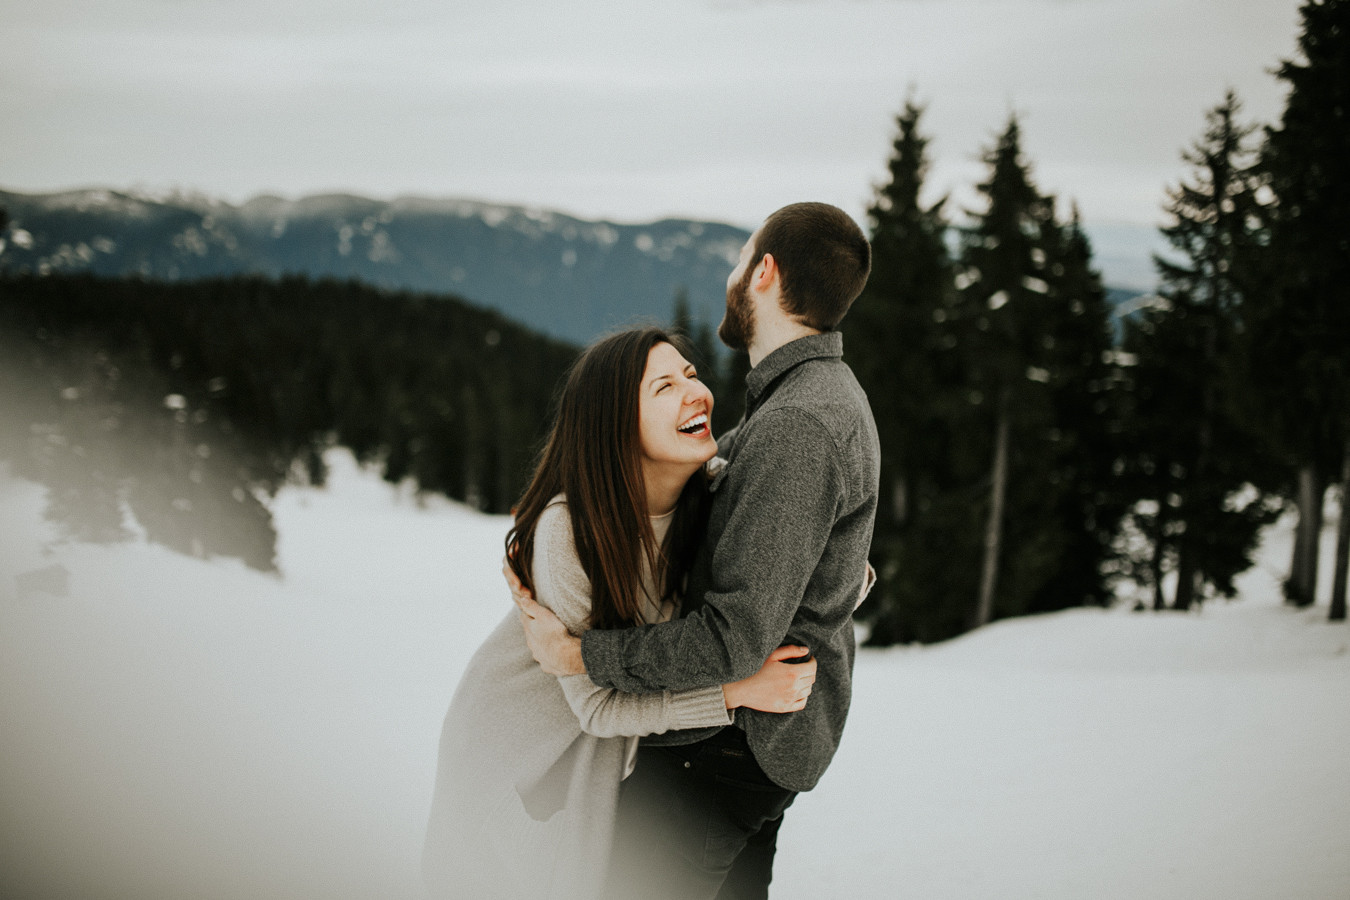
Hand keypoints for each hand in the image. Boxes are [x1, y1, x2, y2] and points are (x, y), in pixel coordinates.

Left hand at [503, 557, 585, 675]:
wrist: (566, 656)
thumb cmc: (556, 633)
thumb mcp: (544, 615)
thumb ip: (532, 607)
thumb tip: (522, 600)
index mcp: (529, 630)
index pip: (524, 618)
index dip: (528, 613)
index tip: (532, 610)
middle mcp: (531, 644)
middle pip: (530, 634)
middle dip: (535, 629)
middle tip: (544, 625)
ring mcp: (538, 656)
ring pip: (537, 648)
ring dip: (542, 643)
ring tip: (551, 640)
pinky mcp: (546, 665)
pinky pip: (546, 660)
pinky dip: (549, 656)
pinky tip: (556, 654)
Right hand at [722, 645, 815, 713]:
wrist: (741, 689)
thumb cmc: (755, 669)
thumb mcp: (772, 655)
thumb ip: (790, 650)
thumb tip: (806, 651)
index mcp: (792, 673)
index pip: (812, 668)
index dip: (813, 661)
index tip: (809, 659)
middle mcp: (793, 687)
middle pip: (811, 679)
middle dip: (810, 671)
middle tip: (803, 667)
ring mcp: (790, 699)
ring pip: (808, 691)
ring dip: (807, 683)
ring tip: (799, 678)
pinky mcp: (785, 708)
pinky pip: (802, 703)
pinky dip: (803, 697)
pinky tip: (798, 691)